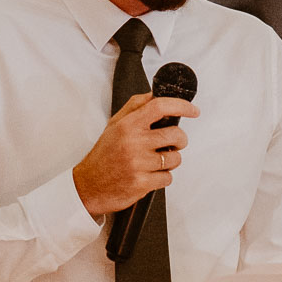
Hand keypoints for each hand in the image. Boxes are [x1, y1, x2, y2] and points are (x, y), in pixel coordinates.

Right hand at [72, 91, 199, 217]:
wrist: (88, 186)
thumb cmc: (104, 155)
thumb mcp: (114, 125)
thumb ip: (135, 107)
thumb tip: (155, 95)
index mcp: (127, 125)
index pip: (160, 107)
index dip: (181, 106)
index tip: (193, 110)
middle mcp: (133, 143)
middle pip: (175, 135)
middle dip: (180, 140)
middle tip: (172, 143)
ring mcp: (138, 164)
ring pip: (175, 158)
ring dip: (170, 160)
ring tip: (155, 161)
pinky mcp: (142, 183)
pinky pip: (168, 178)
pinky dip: (162, 177)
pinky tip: (149, 175)